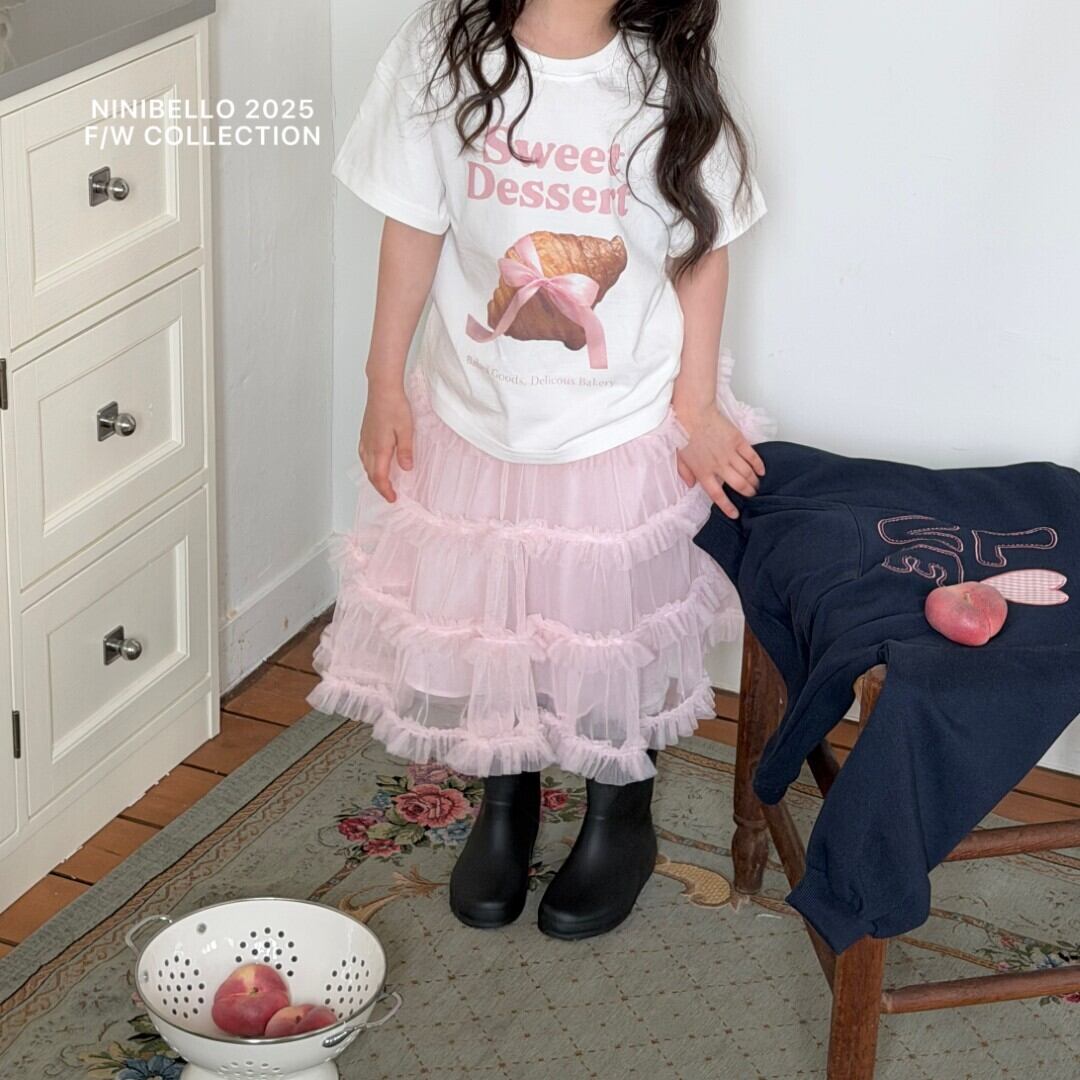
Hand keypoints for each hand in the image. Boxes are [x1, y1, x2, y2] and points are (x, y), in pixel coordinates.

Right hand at [358, 383, 413, 501]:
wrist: (382, 387)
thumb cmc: (394, 405)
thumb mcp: (406, 430)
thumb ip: (405, 451)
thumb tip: (406, 468)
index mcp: (379, 448)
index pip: (379, 477)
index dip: (386, 490)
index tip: (393, 498)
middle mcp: (368, 446)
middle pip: (370, 474)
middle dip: (379, 487)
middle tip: (390, 494)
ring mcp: (365, 439)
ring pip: (366, 465)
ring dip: (373, 477)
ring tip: (383, 483)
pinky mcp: (364, 433)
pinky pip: (364, 455)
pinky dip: (369, 465)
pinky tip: (375, 463)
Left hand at [675, 400, 764, 518]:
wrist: (693, 413)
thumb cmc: (683, 433)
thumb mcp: (679, 457)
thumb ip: (685, 473)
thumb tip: (690, 484)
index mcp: (703, 472)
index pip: (717, 495)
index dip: (727, 506)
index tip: (735, 514)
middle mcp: (719, 466)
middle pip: (738, 485)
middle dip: (748, 493)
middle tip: (752, 496)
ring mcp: (730, 453)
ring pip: (747, 473)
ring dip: (753, 481)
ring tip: (757, 486)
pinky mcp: (738, 441)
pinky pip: (752, 456)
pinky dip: (758, 465)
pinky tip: (762, 471)